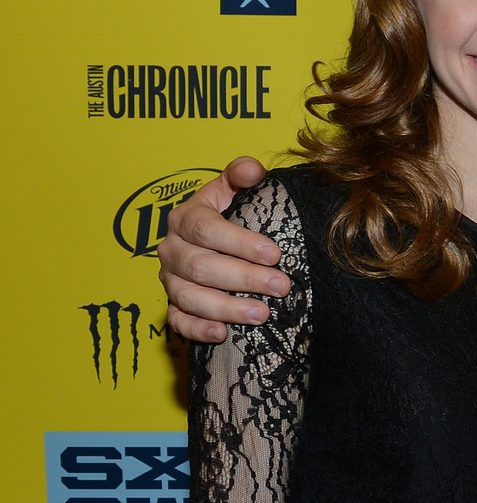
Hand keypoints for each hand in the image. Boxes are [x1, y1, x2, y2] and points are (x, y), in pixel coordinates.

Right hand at [160, 157, 283, 342]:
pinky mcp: (173, 305)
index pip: (206, 229)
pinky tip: (222, 334)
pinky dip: (197, 329)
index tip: (274, 253)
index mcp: (184, 218)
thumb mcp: (234, 190)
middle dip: (243, 278)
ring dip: (226, 307)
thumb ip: (242, 175)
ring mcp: (170, 280)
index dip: (239, 242)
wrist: (215, 241)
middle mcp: (172, 249)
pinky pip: (177, 321)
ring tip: (262, 314)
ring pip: (189, 297)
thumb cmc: (231, 214)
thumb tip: (253, 168)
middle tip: (281, 286)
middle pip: (202, 266)